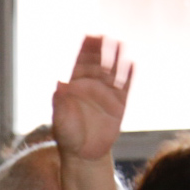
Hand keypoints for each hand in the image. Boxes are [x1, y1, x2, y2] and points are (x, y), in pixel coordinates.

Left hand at [51, 35, 133, 160]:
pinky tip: (131, 64)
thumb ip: (60, 102)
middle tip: (103, 36)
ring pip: (113, 72)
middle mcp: (92, 88)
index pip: (80, 64)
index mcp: (75, 88)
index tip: (88, 36)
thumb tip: (59, 83)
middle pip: (97, 64)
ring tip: (119, 44)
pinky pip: (125, 88)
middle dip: (100, 50)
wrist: (83, 153)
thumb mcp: (60, 120)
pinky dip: (128, 77)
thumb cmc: (68, 136)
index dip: (85, 50)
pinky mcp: (119, 106)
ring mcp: (106, 95)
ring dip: (116, 58)